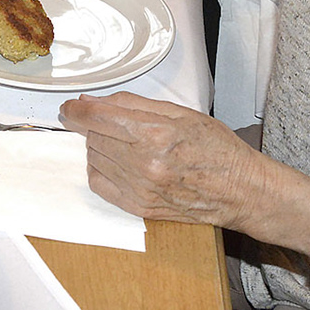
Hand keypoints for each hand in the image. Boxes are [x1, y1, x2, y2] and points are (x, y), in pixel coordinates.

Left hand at [60, 92, 270, 226]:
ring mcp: (140, 188)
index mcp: (155, 134)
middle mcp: (144, 164)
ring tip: (126, 144)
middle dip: (96, 126)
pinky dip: (100, 169)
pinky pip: (99, 183)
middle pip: (93, 137)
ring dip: (100, 147)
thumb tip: (93, 101)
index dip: (76, 110)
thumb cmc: (217, 149)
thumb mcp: (180, 112)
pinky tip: (118, 162)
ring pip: (94, 158)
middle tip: (113, 123)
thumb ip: (132, 104)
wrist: (240, 190)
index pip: (96, 118)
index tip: (69, 107)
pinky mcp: (139, 207)